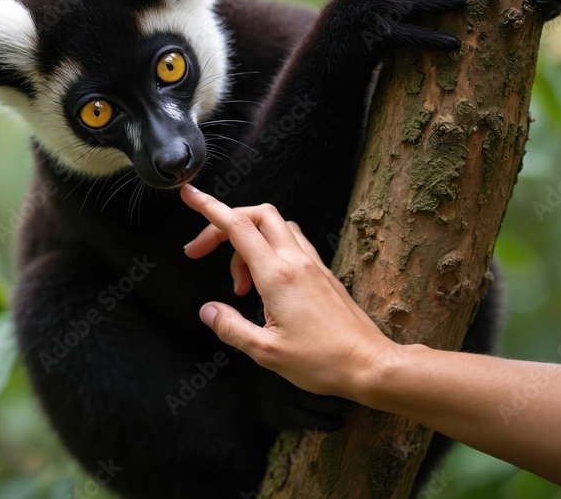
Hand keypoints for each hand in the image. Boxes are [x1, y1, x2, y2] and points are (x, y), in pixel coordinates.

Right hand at [180, 184, 395, 399]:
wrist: (371, 365)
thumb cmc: (322, 361)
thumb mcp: (266, 352)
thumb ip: (231, 327)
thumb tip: (208, 311)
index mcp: (277, 276)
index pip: (237, 227)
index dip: (209, 208)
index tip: (190, 195)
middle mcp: (296, 261)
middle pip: (257, 214)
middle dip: (225, 222)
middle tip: (203, 251)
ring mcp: (312, 264)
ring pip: (275, 226)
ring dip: (248, 241)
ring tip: (239, 283)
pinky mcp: (322, 273)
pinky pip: (291, 243)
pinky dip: (269, 251)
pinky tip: (263, 283)